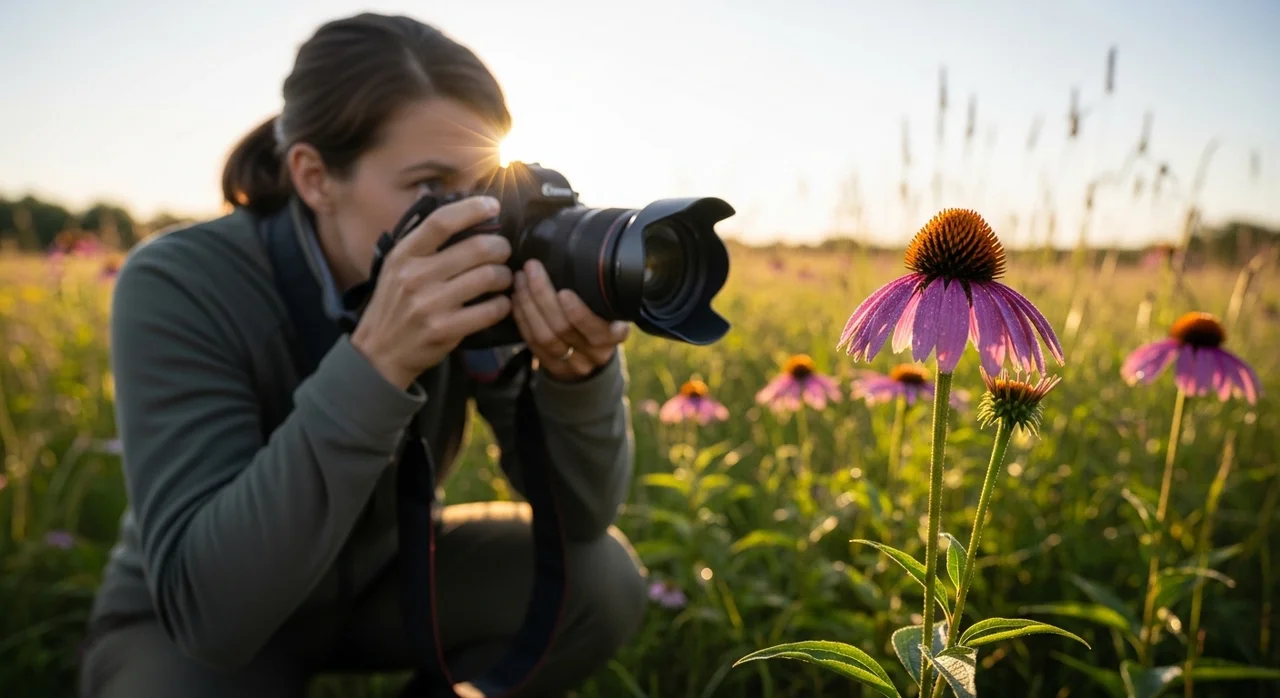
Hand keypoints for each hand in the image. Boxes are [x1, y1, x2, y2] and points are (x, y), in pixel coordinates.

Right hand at [351, 196, 513, 389]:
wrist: (379, 353)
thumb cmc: (394, 305)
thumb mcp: (396, 266)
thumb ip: (421, 240)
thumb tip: (450, 203)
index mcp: (404, 255)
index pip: (441, 221)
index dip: (472, 209)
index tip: (493, 206)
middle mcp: (416, 276)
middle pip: (477, 248)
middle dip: (500, 247)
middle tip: (503, 251)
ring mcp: (431, 304)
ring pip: (489, 277)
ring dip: (505, 275)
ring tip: (503, 278)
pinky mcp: (445, 329)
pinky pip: (490, 310)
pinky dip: (503, 304)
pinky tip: (499, 303)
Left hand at [511, 259, 629, 381]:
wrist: (596, 355)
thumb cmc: (605, 318)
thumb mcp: (612, 306)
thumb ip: (602, 290)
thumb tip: (586, 249)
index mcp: (614, 336)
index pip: (597, 330)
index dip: (579, 314)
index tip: (564, 292)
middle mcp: (595, 353)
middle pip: (563, 329)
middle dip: (543, 296)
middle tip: (532, 268)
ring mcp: (572, 364)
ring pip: (544, 337)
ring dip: (528, 305)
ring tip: (520, 279)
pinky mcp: (552, 368)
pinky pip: (532, 343)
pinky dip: (522, 319)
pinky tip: (516, 298)